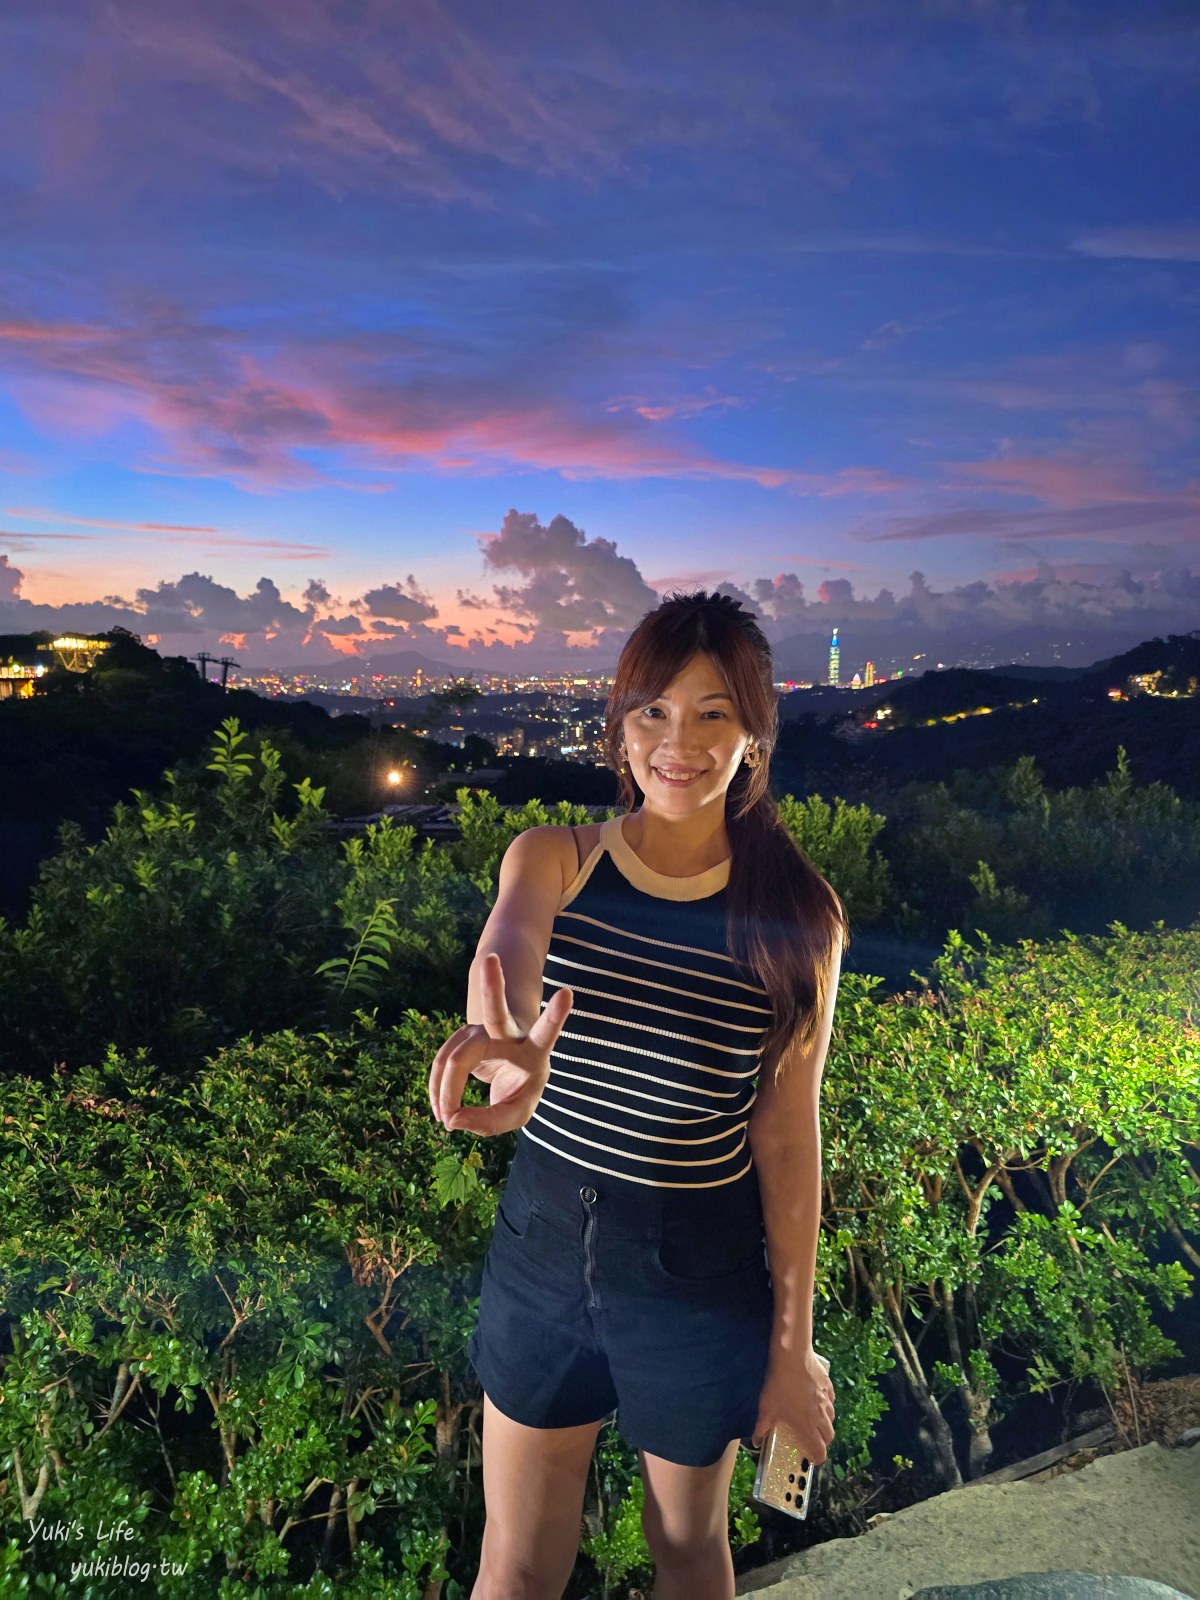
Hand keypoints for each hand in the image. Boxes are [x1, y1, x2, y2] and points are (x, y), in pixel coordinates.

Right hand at [428, 953, 573, 1137]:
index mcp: (535, 1050)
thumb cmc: (519, 1086)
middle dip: (492, 987)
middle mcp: (508, 1034)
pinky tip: (441, 1110)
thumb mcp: (517, 1111)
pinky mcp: (462, 1037)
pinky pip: (443, 1064)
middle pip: (496, 1013)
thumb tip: (451, 1119)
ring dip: (445, 1087)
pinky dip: (438, 1090)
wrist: (505, 1063)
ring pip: (456, 1049)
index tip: (567, 993)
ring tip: (445, 1117)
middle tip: (491, 959)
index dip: (555, 1014)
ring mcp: (482, 1031)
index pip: (547, 1032)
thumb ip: (488, 1122)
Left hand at [750, 1347, 835, 1463]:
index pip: (820, 1450)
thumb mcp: (766, 1408)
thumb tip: (756, 1441)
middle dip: (823, 1442)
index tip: (813, 1460)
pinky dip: (826, 1405)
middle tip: (812, 1441)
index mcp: (807, 1426)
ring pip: (832, 1418)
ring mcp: (826, 1399)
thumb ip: (761, 1428)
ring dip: (825, 1424)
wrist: (792, 1356)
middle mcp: (821, 1415)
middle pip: (829, 1436)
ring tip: (814, 1421)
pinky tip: (817, 1400)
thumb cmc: (778, 1385)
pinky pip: (830, 1400)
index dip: (818, 1458)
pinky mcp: (827, 1385)